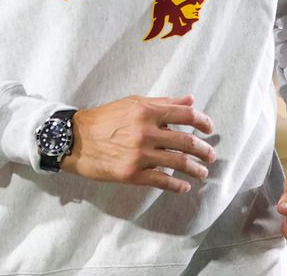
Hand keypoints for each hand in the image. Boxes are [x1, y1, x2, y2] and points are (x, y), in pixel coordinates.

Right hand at [61, 94, 214, 192]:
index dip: (203, 121)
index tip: (210, 128)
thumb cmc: (104, 119)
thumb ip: (163, 102)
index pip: (185, 114)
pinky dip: (177, 185)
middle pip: (186, 141)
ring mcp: (140, 154)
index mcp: (147, 111)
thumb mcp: (133, 103)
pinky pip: (162, 181)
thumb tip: (190, 99)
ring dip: (196, 168)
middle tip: (211, 155)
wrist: (75, 139)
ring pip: (178, 162)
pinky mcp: (132, 174)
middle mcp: (146, 132)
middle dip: (204, 150)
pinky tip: (184, 186)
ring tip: (203, 172)